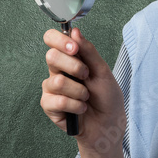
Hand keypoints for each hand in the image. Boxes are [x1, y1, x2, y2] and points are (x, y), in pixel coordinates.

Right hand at [40, 27, 126, 152]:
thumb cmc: (107, 98)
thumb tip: (75, 32)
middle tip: (86, 76)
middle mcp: (57, 70)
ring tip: (86, 97)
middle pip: (51, 56)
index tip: (74, 48)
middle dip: (74, 67)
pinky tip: (80, 109)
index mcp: (69, 58)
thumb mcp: (102, 71)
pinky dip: (75, 105)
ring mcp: (51, 88)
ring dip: (79, 91)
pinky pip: (58, 100)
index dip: (59, 40)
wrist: (108, 125)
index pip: (52, 39)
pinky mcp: (49, 106)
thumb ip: (88, 51)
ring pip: (57, 81)